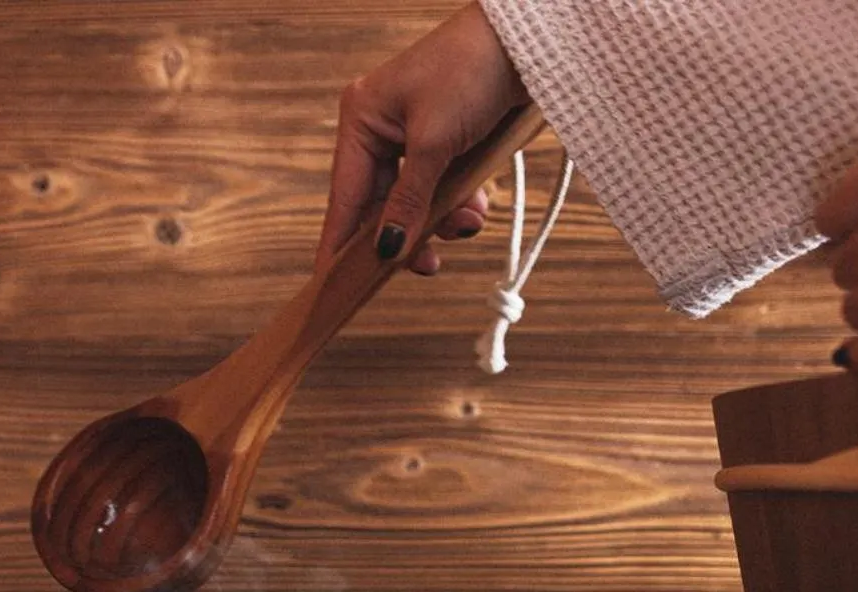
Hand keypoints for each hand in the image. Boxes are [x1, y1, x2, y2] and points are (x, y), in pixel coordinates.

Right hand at [317, 2, 528, 275]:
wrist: (525, 41)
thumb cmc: (470, 72)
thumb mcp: (435, 143)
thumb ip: (408, 201)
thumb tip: (386, 248)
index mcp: (361, 120)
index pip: (344, 197)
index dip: (340, 243)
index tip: (332, 285)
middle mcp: (381, 129)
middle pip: (380, 205)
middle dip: (410, 233)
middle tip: (429, 265)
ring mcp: (413, 135)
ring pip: (414, 202)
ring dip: (441, 220)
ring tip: (469, 221)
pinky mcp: (446, 141)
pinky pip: (440, 188)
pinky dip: (458, 202)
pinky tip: (476, 205)